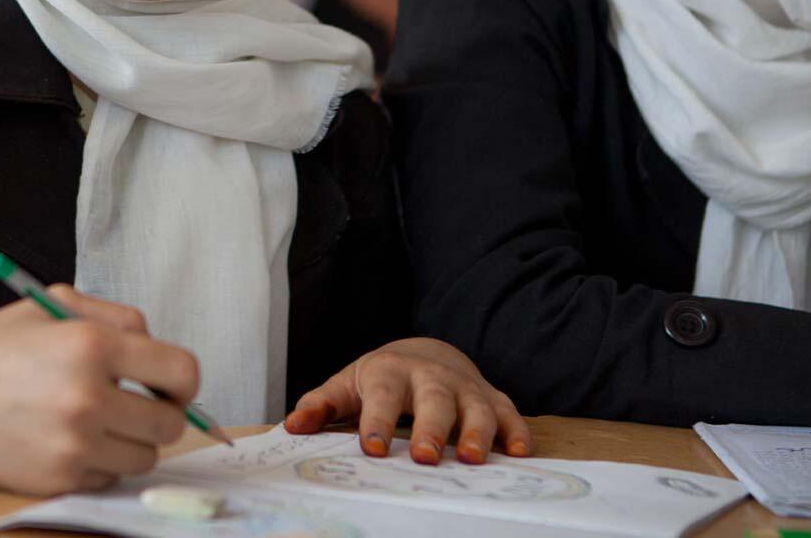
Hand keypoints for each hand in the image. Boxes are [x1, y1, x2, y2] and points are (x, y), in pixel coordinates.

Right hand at [0, 286, 195, 494]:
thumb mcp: (50, 306)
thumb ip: (114, 318)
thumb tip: (158, 349)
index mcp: (90, 345)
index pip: (181, 372)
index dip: (183, 382)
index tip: (171, 386)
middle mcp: (86, 398)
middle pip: (169, 423)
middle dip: (158, 413)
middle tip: (133, 405)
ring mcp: (73, 445)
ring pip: (144, 457)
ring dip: (129, 441)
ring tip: (94, 421)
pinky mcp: (58, 480)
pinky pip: (109, 478)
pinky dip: (98, 463)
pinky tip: (66, 440)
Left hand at [283, 337, 530, 465]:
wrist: (426, 351)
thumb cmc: (382, 378)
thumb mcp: (348, 385)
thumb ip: (321, 404)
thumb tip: (292, 426)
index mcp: (390, 371)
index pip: (383, 396)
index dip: (376, 422)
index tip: (371, 449)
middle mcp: (432, 376)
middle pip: (434, 399)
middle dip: (432, 428)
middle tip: (425, 458)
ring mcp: (465, 386)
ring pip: (476, 406)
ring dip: (478, 432)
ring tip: (473, 459)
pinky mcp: (492, 397)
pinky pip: (509, 412)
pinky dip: (516, 430)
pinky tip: (519, 452)